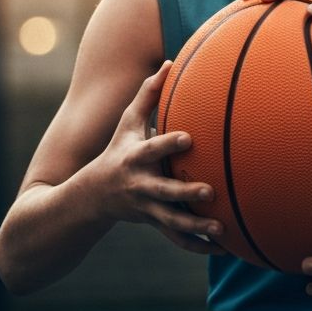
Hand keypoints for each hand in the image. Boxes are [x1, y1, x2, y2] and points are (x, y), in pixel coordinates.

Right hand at [96, 62, 228, 255]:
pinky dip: (198, 245)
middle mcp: (139, 185)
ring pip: (172, 221)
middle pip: (163, 191)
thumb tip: (169, 62)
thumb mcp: (126, 124)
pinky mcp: (154, 223)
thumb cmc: (116, 151)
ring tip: (220, 228)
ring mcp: (146, 208)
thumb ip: (147, 94)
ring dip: (196, 227)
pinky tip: (222, 248)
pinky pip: (177, 239)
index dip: (168, 143)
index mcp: (134, 158)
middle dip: (184, 193)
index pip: (152, 149)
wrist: (89, 198)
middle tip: (209, 191)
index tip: (189, 138)